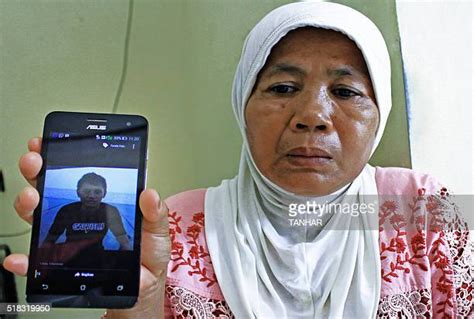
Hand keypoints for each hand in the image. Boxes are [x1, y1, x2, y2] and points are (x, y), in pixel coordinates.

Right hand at [2, 137, 170, 317]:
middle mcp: (80, 217)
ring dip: (28, 204)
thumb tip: (149, 193)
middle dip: (38, 171)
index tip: (49, 143)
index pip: (78, 177)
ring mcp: (68, 238)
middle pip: (51, 190)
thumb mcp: (156, 232)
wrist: (140, 291)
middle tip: (35, 162)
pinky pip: (38, 260)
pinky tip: (21, 257)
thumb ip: (154, 213)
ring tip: (31, 198)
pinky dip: (25, 259)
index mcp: (103, 204)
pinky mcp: (61, 263)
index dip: (61, 158)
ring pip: (39, 217)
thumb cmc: (147, 259)